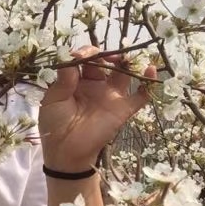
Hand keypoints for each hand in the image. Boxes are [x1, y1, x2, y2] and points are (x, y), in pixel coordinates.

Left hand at [39, 46, 153, 172]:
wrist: (66, 152)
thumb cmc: (55, 124)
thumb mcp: (53, 99)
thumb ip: (63, 79)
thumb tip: (72, 57)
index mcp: (76, 81)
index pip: (83, 60)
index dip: (84, 53)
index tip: (80, 55)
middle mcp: (95, 85)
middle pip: (104, 62)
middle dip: (106, 54)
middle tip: (105, 55)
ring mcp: (110, 96)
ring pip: (123, 74)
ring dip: (128, 63)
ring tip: (127, 57)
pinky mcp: (123, 109)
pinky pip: (140, 95)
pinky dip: (148, 83)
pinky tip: (151, 70)